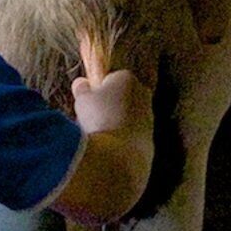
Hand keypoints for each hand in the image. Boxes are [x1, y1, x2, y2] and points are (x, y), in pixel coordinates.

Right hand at [69, 21, 142, 136]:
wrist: (118, 153)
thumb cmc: (98, 120)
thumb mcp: (82, 100)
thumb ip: (82, 89)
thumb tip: (81, 83)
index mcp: (127, 78)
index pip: (111, 78)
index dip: (97, 89)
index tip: (88, 100)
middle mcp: (142, 93)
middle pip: (121, 96)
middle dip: (108, 105)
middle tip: (92, 117)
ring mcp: (149, 116)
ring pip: (127, 117)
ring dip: (114, 123)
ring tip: (100, 134)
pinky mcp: (150, 136)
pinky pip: (131, 135)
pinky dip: (121, 139)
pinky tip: (110, 146)